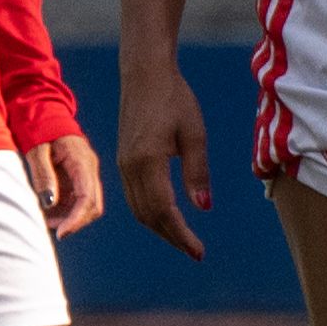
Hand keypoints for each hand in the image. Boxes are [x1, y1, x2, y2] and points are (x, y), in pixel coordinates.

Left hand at [22, 128, 104, 236]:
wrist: (44, 114)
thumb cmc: (38, 130)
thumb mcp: (37, 151)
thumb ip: (43, 175)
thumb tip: (49, 203)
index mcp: (82, 161)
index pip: (88, 198)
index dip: (77, 219)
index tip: (61, 234)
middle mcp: (89, 169)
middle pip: (93, 206)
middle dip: (74, 222)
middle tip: (51, 230)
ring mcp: (85, 174)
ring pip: (86, 206)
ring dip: (68, 218)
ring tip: (44, 220)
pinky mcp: (78, 178)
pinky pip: (77, 200)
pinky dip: (64, 211)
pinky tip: (46, 213)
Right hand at [120, 64, 213, 258]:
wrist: (144, 74)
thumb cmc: (174, 97)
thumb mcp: (194, 133)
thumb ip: (197, 171)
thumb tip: (203, 207)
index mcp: (148, 161)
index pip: (164, 210)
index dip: (181, 235)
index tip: (199, 251)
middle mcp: (130, 167)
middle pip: (148, 216)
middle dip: (172, 237)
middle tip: (195, 251)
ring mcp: (123, 164)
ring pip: (138, 209)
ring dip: (160, 228)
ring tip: (183, 239)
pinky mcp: (123, 160)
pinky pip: (134, 197)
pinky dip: (150, 213)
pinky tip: (166, 216)